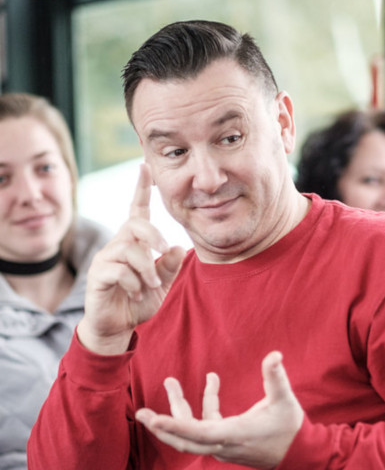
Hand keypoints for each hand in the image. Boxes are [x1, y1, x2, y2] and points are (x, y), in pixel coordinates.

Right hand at [78, 163, 185, 354]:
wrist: (119, 325)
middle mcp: (119, 244)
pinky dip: (133, 282)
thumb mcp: (163, 283)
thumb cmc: (140, 299)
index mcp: (136, 242)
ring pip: (128, 248)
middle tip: (165, 250)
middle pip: (134, 223)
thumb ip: (170, 266)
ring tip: (151, 284)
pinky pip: (117, 269)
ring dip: (146, 268)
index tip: (145, 166)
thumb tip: (178, 247)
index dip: (141, 189)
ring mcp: (106, 259)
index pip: (138, 210)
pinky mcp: (97, 275)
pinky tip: (136, 292)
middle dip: (153, 234)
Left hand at [136, 351, 303, 468]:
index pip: (198, 432)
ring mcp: (223, 445)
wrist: (298, 454)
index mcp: (235, 433)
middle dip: (162, 425)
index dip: (174, 427)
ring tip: (171, 382)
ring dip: (179, 408)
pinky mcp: (226, 442)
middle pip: (185, 438)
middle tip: (141, 412)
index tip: (153, 420)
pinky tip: (212, 383)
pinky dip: (204, 405)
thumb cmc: (290, 428)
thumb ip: (276, 377)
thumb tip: (274, 354)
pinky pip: (206, 425)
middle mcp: (224, 443)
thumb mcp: (285, 400)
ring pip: (192, 431)